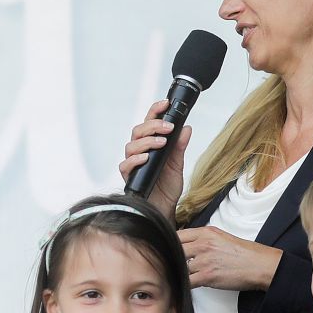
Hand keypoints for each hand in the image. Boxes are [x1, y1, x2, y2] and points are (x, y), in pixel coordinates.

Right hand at [118, 100, 188, 218]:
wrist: (164, 209)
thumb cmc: (167, 187)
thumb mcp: (177, 164)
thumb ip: (179, 146)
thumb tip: (186, 128)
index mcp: (150, 145)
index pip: (149, 123)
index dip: (155, 111)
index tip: (165, 103)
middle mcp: (139, 152)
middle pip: (137, 131)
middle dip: (153, 125)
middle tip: (168, 127)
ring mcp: (133, 163)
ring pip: (131, 145)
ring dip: (147, 141)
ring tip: (162, 143)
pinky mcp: (129, 176)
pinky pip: (126, 164)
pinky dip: (136, 159)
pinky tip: (146, 158)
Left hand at [178, 226, 281, 291]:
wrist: (260, 265)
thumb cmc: (244, 253)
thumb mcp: (221, 237)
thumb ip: (203, 238)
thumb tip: (186, 245)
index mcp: (205, 232)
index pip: (177, 235)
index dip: (169, 244)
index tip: (167, 250)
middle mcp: (203, 244)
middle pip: (174, 250)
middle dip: (171, 258)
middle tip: (169, 265)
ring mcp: (204, 260)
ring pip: (178, 266)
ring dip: (177, 272)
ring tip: (176, 276)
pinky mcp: (207, 276)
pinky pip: (186, 281)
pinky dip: (183, 284)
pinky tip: (184, 284)